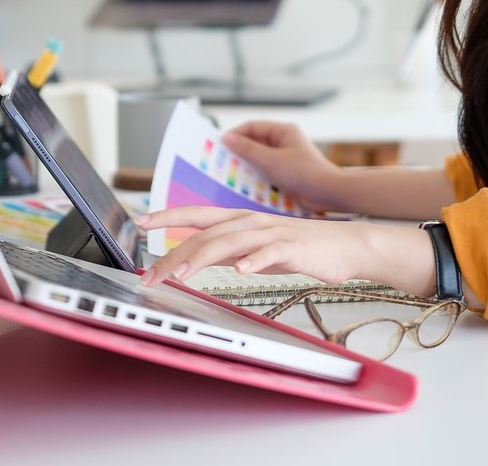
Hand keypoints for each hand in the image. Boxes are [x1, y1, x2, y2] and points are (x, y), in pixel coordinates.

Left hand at [135, 207, 436, 296]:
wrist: (346, 247)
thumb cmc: (302, 248)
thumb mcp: (256, 249)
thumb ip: (228, 250)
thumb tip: (197, 258)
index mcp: (240, 220)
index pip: (197, 214)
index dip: (168, 215)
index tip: (141, 221)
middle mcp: (251, 221)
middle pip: (206, 233)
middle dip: (174, 253)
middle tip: (150, 273)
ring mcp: (271, 232)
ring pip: (229, 241)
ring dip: (202, 256)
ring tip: (180, 274)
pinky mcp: (292, 246)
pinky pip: (270, 252)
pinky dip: (253, 260)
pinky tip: (240, 270)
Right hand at [219, 121, 349, 212]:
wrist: (328, 193)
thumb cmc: (304, 173)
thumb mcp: (272, 160)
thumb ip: (248, 149)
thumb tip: (227, 138)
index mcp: (283, 131)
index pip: (253, 127)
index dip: (235, 134)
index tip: (219, 145)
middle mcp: (284, 141)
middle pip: (255, 142)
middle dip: (239, 151)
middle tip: (221, 160)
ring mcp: (286, 157)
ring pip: (259, 157)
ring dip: (247, 165)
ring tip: (230, 173)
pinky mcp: (287, 172)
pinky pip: (266, 170)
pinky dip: (256, 175)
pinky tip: (246, 184)